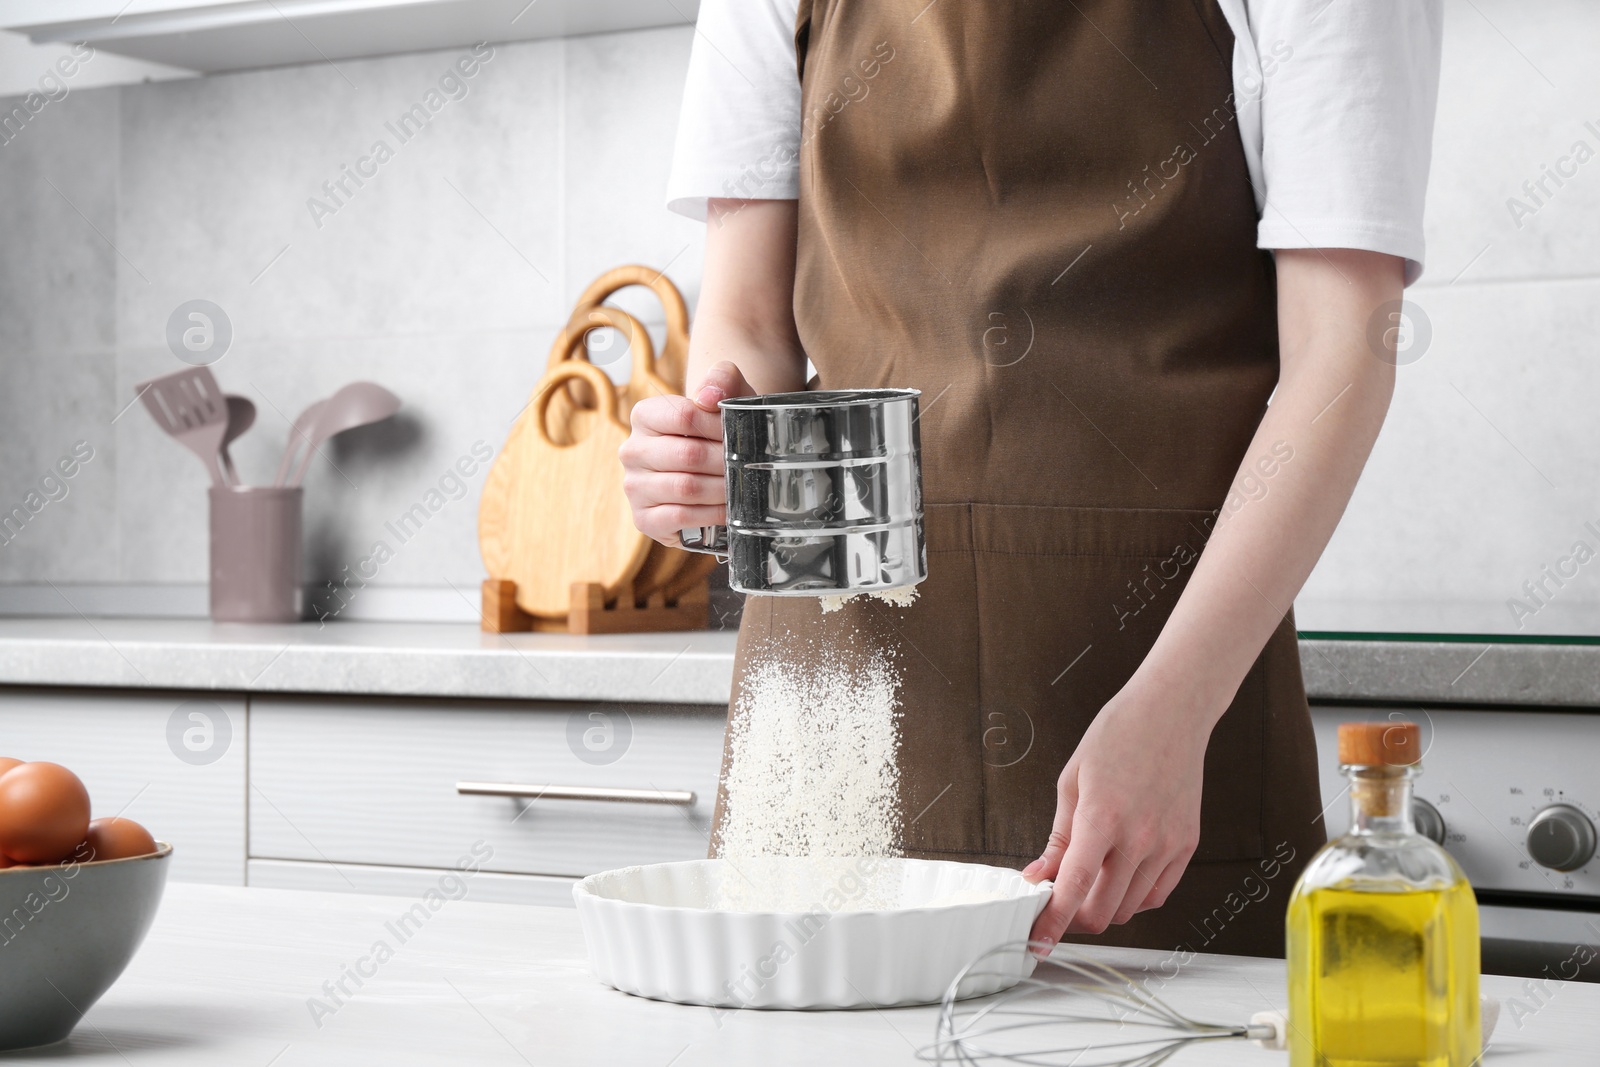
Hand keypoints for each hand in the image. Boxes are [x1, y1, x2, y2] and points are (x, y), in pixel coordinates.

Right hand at [619, 361, 754, 545]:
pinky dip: (711, 514)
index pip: (684, 416)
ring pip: (686, 488)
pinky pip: (680, 517)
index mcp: (645, 416)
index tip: (740, 433)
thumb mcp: (725, 396)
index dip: (719, 426)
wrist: (710, 469)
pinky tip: (728, 509)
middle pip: (688, 454)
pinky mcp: (643, 518)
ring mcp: (634, 486)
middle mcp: (632, 450)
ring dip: (722, 489)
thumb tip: (709, 396)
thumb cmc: (717, 430)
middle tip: (749, 464)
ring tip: (742, 486)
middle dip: (725, 461)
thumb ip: (722, 379)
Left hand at [1023, 682, 1207, 952]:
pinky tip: (1119, 878)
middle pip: (1103, 910)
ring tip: (1089, 880)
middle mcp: (1138, 838)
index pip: (1073, 888)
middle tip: (1059, 902)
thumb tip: (1040, 875)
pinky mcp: (1186, 845)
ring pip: (1130, 907)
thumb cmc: (1117, 736)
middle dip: (1075, 917)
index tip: (1038, 941)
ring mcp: (1167, 844)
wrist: (1171, 712)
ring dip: (1104, 906)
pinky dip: (1134, 897)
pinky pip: (1158, 893)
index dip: (1053, 922)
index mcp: (1101, 818)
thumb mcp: (1072, 782)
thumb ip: (1058, 837)